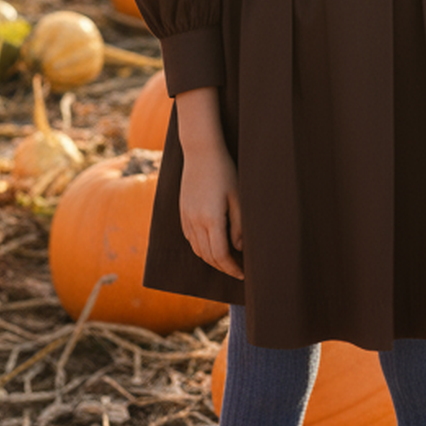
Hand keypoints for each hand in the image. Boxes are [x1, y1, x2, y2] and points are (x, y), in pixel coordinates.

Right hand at [178, 140, 242, 277]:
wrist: (201, 152)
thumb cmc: (225, 172)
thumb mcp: (238, 198)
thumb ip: (239, 226)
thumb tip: (239, 248)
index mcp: (211, 219)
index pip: (220, 255)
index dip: (232, 268)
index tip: (243, 273)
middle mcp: (195, 221)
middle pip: (208, 256)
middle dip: (223, 267)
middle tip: (237, 270)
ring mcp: (186, 217)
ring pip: (197, 249)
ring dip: (211, 259)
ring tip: (226, 260)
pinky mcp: (182, 212)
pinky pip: (190, 238)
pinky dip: (201, 247)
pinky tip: (211, 245)